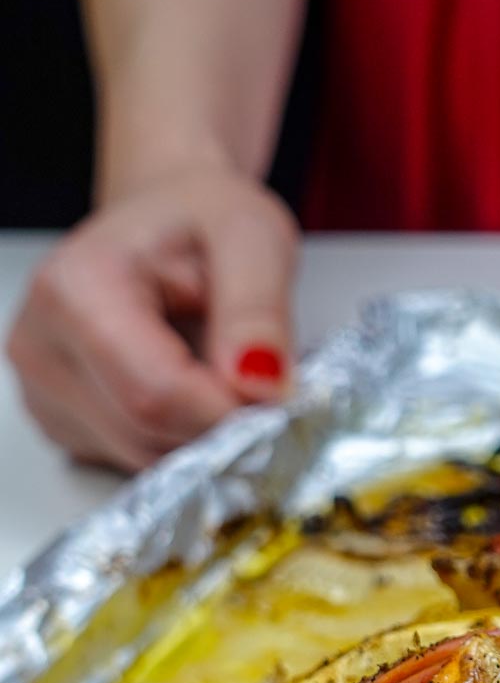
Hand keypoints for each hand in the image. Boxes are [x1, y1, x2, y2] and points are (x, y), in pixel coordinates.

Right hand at [5, 165, 299, 470]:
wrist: (168, 220)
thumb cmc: (202, 220)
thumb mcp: (253, 238)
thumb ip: (259, 311)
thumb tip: (262, 386)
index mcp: (76, 290)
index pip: (155, 394)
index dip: (228, 411)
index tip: (276, 394)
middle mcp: (40, 345)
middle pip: (148, 434)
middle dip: (219, 425)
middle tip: (258, 382)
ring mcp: (42, 391)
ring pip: (144, 459)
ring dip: (201, 435)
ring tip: (220, 375)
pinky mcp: (60, 422)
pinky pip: (133, 462)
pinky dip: (177, 442)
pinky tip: (188, 392)